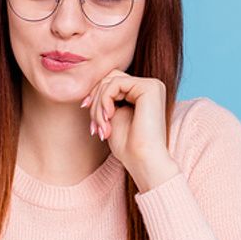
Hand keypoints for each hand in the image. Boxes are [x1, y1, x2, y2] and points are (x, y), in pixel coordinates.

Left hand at [81, 69, 180, 191]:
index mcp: (142, 93)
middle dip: (95, 101)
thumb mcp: (112, 116)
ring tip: (102, 126)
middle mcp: (150, 86)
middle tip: (95, 126)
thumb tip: (90, 85)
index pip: (111, 82)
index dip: (95, 96)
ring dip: (98, 105)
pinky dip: (104, 100)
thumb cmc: (128, 146)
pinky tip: (109, 117)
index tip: (89, 117)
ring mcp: (152, 85)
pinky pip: (115, 83)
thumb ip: (105, 98)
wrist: (143, 161)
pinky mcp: (150, 87)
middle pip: (109, 78)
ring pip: (110, 81)